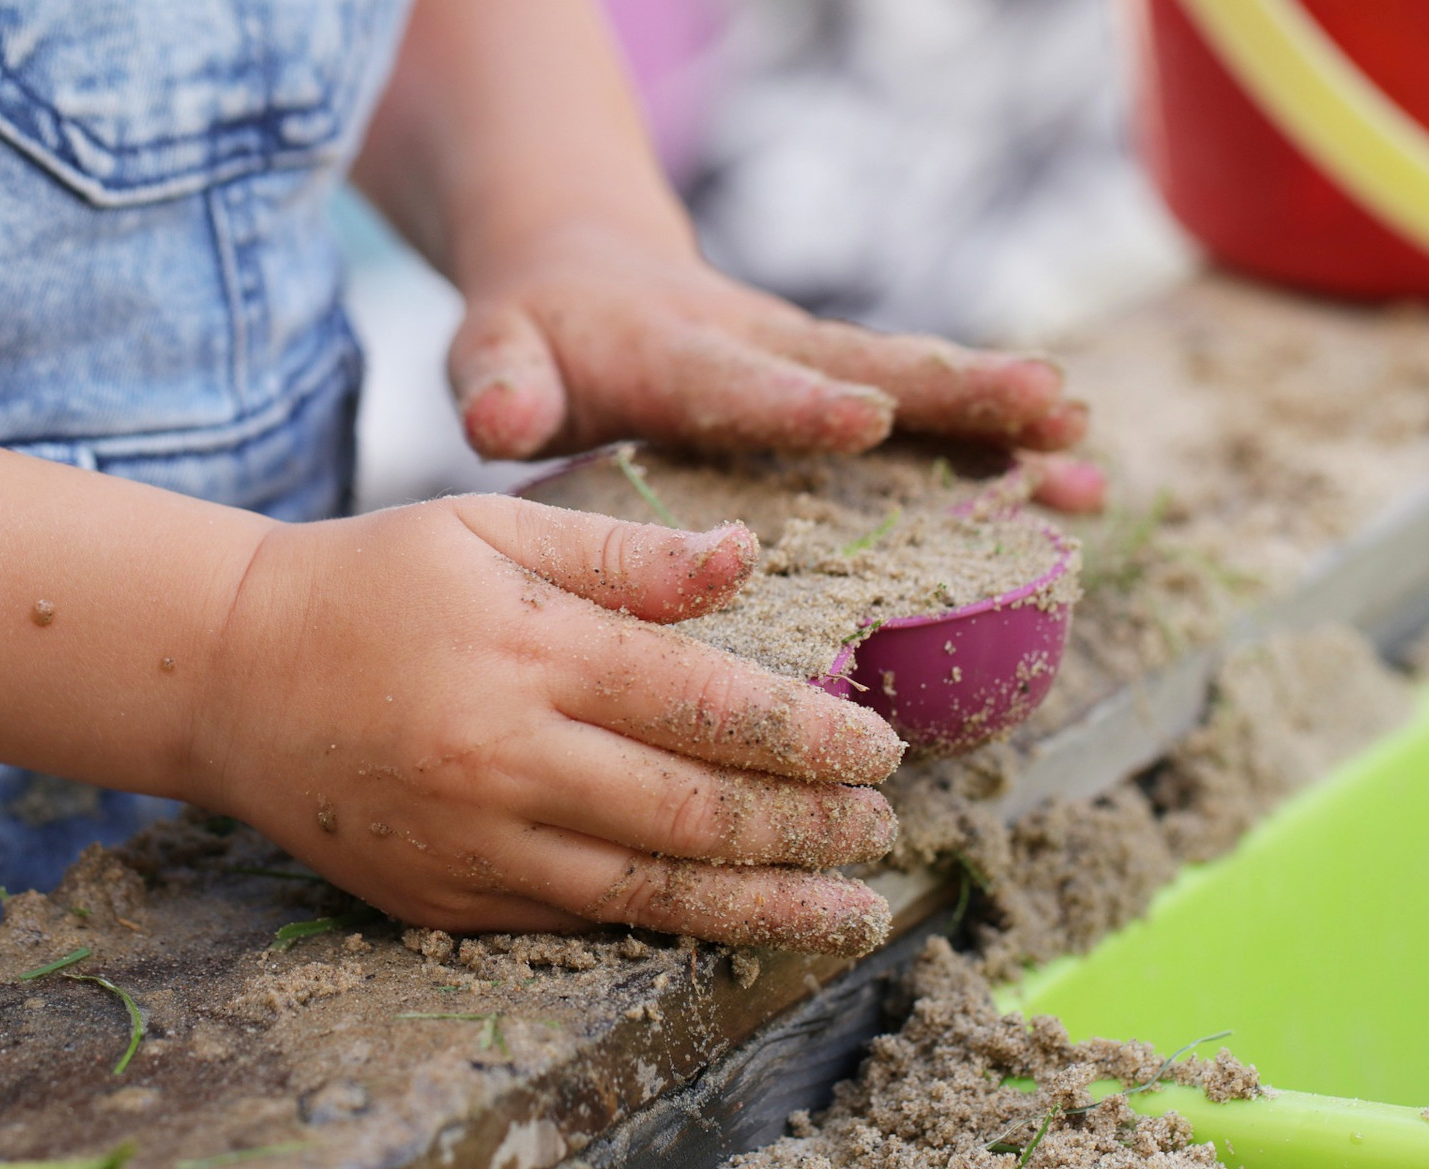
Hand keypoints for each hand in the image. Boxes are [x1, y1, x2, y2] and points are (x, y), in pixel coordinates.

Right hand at [190, 495, 904, 953]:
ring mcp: (474, 841)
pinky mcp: (444, 897)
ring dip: (764, 904)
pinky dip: (666, 926)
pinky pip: (577, 921)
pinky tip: (728, 922)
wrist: (231, 673)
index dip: (810, 735)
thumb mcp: (490, 528)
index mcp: (532, 649)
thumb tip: (747, 560)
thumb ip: (623, 553)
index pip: (707, 704)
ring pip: (650, 891)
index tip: (881, 747)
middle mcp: (508, 756)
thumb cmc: (373, 581)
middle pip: (695, 811)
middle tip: (879, 825)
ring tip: (848, 909)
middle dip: (808, 827)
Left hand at [448, 221, 1104, 511]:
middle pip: (864, 366)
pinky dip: (995, 443)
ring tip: (1087, 453)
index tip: (865, 415)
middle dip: (953, 391)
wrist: (586, 271)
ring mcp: (808, 366)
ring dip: (999, 419)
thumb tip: (499, 417)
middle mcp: (760, 349)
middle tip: (1047, 407)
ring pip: (913, 388)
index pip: (736, 380)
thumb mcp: (497, 351)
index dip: (795, 401)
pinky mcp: (835, 384)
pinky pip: (922, 414)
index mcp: (673, 354)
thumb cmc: (537, 334)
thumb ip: (500, 382)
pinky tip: (1072, 481)